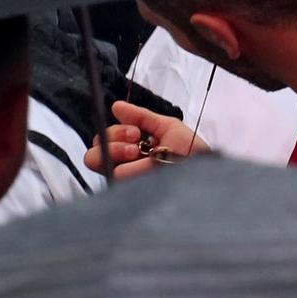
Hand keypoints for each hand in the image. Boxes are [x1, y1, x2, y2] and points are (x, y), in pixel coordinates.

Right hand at [84, 99, 212, 180]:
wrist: (203, 169)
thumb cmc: (190, 151)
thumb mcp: (167, 128)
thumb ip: (141, 117)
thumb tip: (116, 106)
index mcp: (131, 152)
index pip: (104, 140)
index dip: (115, 132)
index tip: (136, 131)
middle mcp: (124, 166)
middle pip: (93, 151)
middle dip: (112, 138)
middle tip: (135, 141)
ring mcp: (124, 180)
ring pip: (97, 161)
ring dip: (117, 151)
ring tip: (139, 153)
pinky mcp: (126, 191)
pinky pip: (115, 175)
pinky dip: (129, 167)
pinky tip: (144, 165)